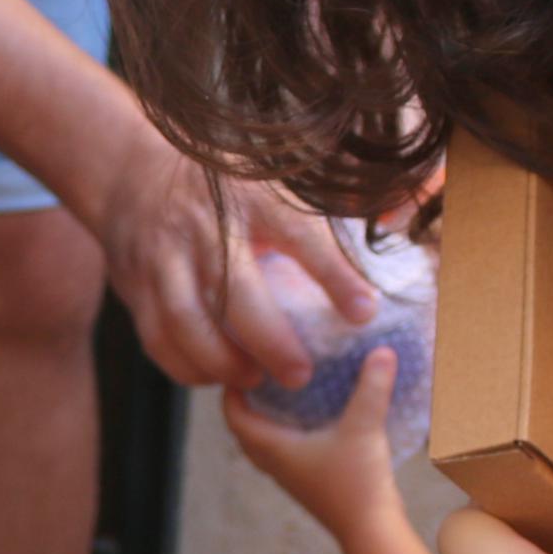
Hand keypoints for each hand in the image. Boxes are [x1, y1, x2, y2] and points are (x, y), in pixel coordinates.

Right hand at [74, 128, 373, 391]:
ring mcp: (164, 258)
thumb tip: (421, 195)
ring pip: (187, 322)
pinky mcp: (136, 287)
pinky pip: (157, 338)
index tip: (365, 312)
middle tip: (302, 374)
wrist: (131, 174)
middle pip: (236, 292)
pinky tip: (215, 376)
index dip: (332, 274)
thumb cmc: (222, 182)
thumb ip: (341, 194)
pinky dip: (186, 366)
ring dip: (222, 361)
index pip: (297, 234)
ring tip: (255, 379)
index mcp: (251, 196)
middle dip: (271, 341)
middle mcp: (205, 227)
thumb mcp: (276, 175)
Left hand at [220, 354, 437, 553]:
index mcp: (274, 449)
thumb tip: (382, 350)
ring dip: (267, 420)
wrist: (372, 531)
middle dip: (246, 403)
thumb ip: (372, 388)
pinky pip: (286, 454)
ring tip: (282, 392)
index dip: (230, 391)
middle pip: (246, 431)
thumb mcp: (364, 428)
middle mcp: (276, 464)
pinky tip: (314, 419)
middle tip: (258, 375)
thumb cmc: (358, 482)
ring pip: (265, 444)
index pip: (235, 417)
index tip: (238, 365)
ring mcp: (292, 477)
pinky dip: (288, 434)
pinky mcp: (311, 483)